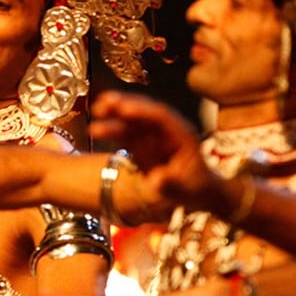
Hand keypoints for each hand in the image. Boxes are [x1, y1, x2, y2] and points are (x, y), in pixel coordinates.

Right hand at [89, 91, 217, 210]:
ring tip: (96, 111)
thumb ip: (172, 185)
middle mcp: (167, 130)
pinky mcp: (142, 144)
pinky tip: (95, 129)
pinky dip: (112, 128)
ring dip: (115, 113)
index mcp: (182, 135)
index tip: (125, 110)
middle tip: (105, 102)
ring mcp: (153, 135)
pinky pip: (126, 132)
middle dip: (125, 105)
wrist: (200, 192)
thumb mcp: (188, 191)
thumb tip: (155, 181)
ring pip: (133, 119)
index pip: (162, 118)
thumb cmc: (198, 189)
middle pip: (145, 112)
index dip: (143, 111)